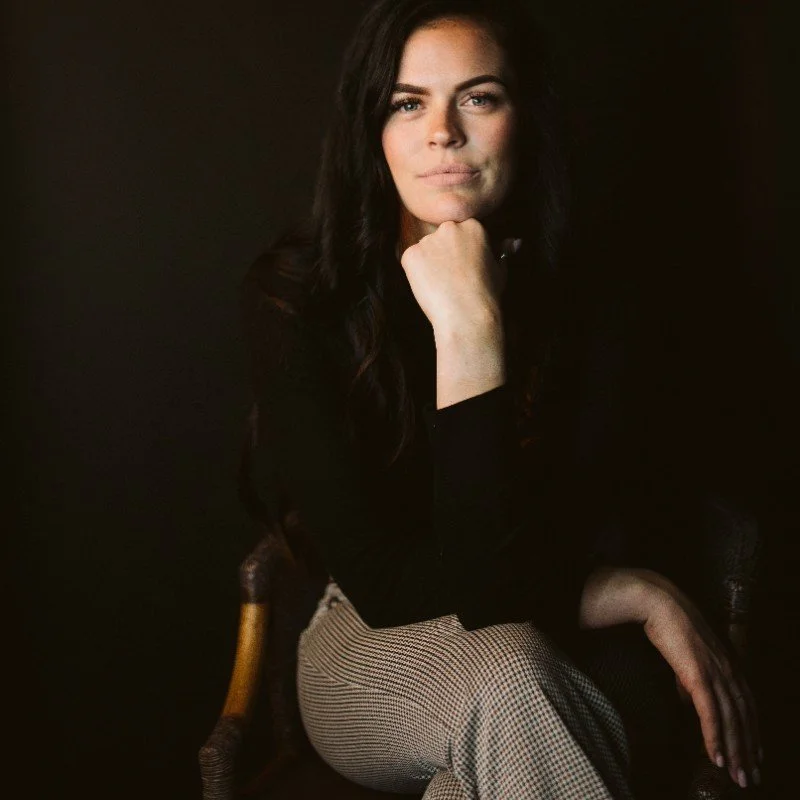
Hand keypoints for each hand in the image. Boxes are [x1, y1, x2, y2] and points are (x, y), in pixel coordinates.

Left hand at [399, 219, 507, 333]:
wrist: (466, 314)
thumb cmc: (486, 295)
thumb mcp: (499, 269)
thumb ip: (501, 251)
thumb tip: (515, 242)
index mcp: (473, 226)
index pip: (460, 233)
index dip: (461, 253)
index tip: (464, 269)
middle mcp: (449, 227)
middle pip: (441, 238)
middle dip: (443, 254)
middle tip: (451, 278)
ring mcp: (428, 240)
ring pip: (425, 250)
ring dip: (429, 263)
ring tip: (441, 285)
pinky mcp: (411, 254)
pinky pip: (411, 261)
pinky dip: (416, 273)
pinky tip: (430, 287)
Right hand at [641, 574, 761, 788]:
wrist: (659, 603)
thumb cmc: (670, 625)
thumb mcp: (688, 654)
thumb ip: (692, 678)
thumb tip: (688, 699)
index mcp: (729, 663)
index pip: (748, 705)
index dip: (753, 732)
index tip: (756, 755)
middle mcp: (729, 670)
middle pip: (744, 718)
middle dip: (749, 750)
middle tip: (751, 778)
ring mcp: (716, 673)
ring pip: (731, 721)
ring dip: (735, 752)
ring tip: (738, 776)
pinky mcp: (698, 675)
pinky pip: (710, 714)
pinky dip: (714, 737)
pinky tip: (715, 757)